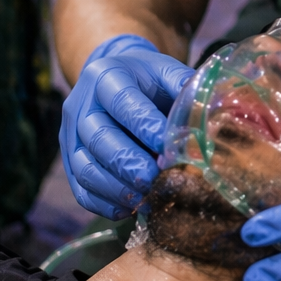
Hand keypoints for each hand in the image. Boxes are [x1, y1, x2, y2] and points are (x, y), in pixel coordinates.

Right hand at [60, 34, 193, 217]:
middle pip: (99, 138)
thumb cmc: (147, 80)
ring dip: (118, 188)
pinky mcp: (69, 162)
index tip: (169, 148)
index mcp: (105, 75)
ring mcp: (70, 135)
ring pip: (85, 168)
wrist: (116, 82)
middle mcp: (80, 105)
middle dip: (130, 164)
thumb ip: (186, 89)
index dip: (146, 126)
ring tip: (147, 198)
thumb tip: (210, 118)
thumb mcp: (166, 72)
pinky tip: (131, 208)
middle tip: (156, 179)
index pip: (123, 102)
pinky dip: (105, 204)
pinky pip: (81, 190)